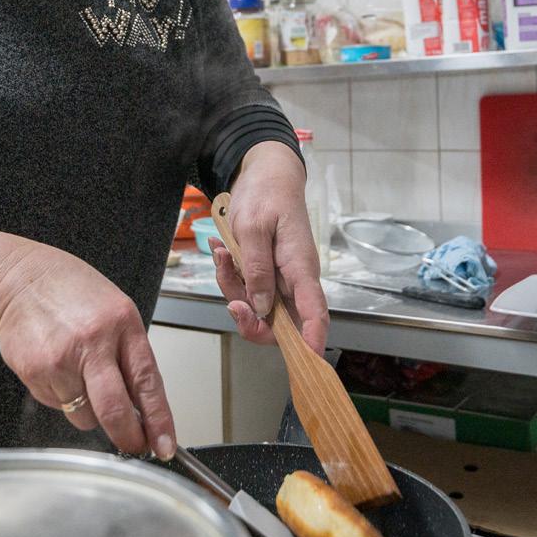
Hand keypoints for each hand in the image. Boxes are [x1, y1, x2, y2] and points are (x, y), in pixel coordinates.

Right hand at [0, 230, 176, 458]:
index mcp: (121, 323)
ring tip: (77, 374)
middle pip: (114, 410)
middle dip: (127, 438)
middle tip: (132, 446)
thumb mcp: (114, 311)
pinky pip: (57, 405)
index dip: (158, 420)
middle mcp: (91, 341)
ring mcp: (60, 359)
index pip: (147, 382)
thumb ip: (129, 354)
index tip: (164, 445)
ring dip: (88, 410)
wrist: (18, 279)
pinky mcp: (34, 371)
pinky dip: (61, 396)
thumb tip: (143, 407)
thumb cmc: (70, 292)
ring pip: (84, 415)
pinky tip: (56, 366)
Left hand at [210, 141, 327, 354]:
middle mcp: (294, 279)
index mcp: (301, 268)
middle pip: (279, 322)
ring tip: (222, 254)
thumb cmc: (266, 195)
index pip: (315, 313)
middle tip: (231, 301)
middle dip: (250, 318)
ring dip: (233, 288)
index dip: (313, 341)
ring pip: (257, 307)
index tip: (308, 362)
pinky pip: (246, 288)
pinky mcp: (265, 272)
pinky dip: (230, 275)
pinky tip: (222, 250)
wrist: (265, 174)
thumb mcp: (253, 228)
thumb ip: (257, 268)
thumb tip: (262, 308)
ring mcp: (279, 277)